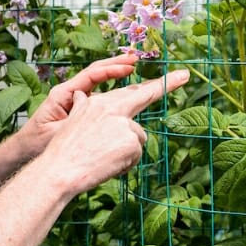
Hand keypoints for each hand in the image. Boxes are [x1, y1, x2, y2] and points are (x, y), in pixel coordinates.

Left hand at [15, 54, 141, 158]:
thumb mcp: (57, 133)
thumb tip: (101, 118)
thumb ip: (76, 123)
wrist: (24, 149)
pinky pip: (97, 95)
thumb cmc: (36, 142)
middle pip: (95, 72)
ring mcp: (73, 99)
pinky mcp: (77, 108)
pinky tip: (124, 89)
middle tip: (135, 58)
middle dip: (115, 64)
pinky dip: (110, 89)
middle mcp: (69, 92)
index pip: (91, 75)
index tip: (130, 66)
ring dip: (114, 73)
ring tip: (133, 67)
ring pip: (97, 81)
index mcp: (63, 93)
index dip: (112, 69)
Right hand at [35, 68, 189, 196]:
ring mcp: (125, 125)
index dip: (161, 83)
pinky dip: (124, 164)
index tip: (182, 75)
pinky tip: (108, 165)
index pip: (134, 92)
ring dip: (126, 151)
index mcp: (101, 103)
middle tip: (185, 75)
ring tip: (103, 158)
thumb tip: (81, 94)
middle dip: (167, 84)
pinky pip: (135, 156)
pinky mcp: (132, 143)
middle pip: (143, 101)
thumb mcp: (72, 122)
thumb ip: (83, 107)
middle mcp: (115, 110)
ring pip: (137, 139)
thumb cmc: (64, 150)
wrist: (60, 171)